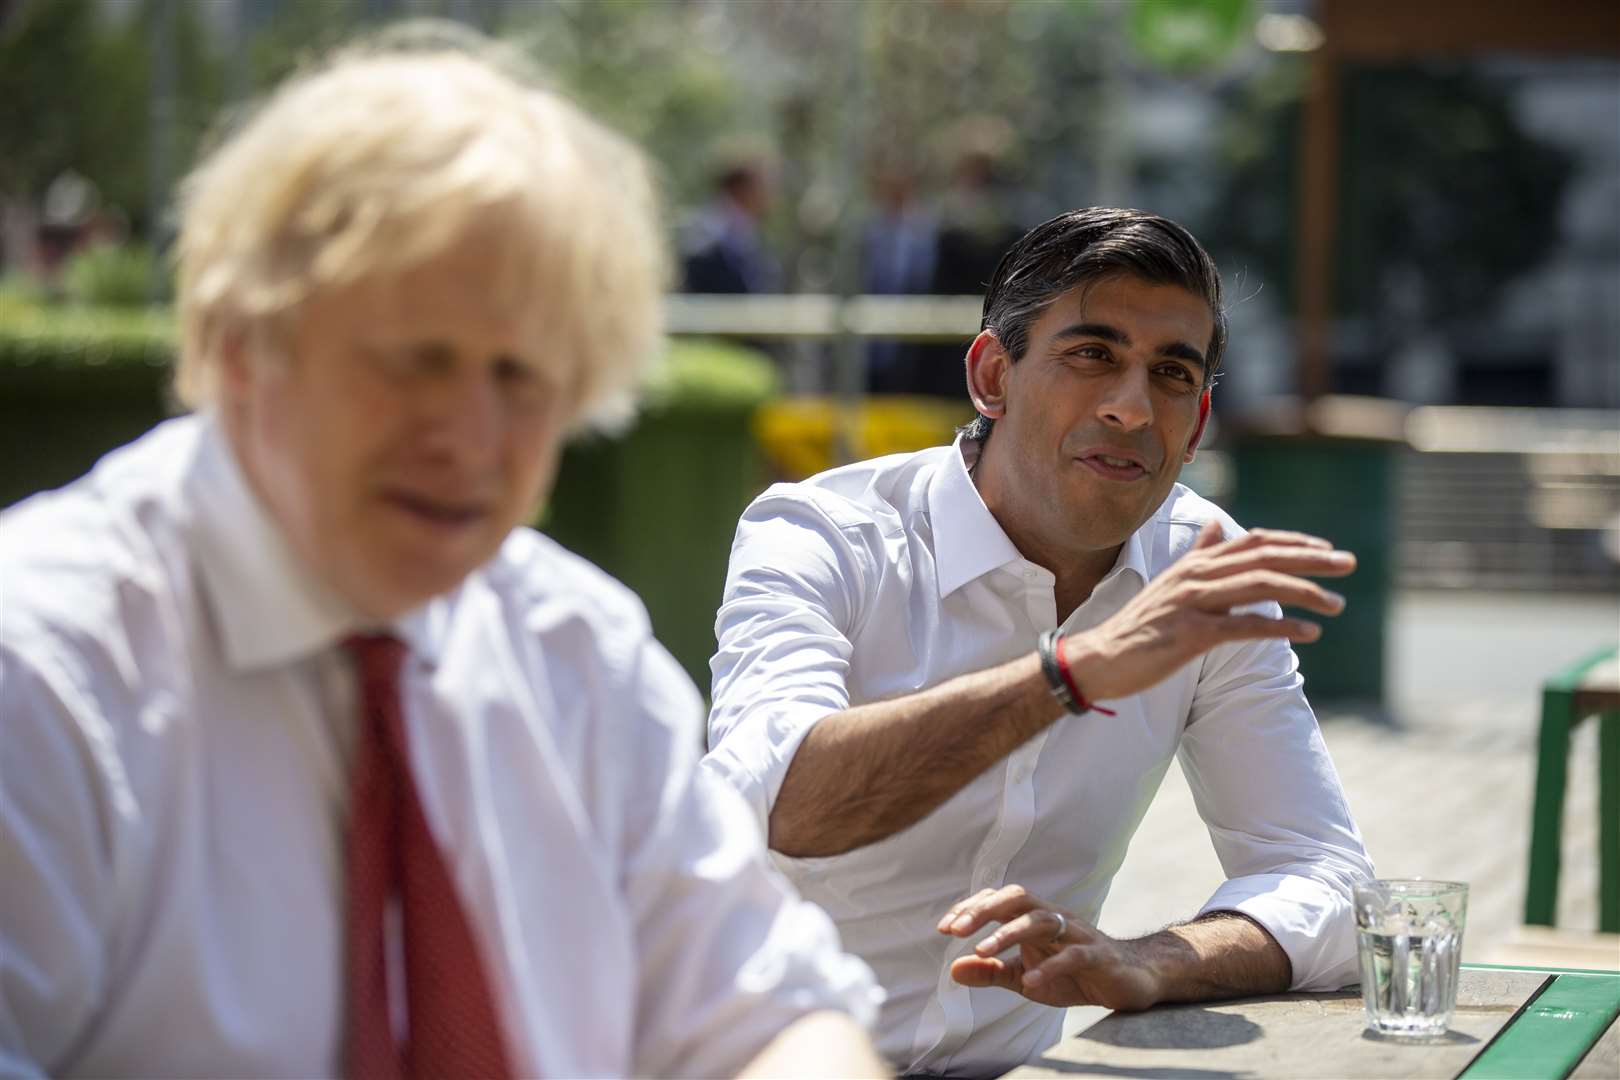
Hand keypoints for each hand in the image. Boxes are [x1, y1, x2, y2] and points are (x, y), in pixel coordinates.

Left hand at [937, 885, 1159, 1010]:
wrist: (1130, 982)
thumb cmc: (1074, 975)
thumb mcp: (1025, 978)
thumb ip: (991, 972)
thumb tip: (953, 968)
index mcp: (1035, 920)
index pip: (998, 901)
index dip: (970, 909)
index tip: (943, 927)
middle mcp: (1055, 919)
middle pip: (1016, 898)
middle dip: (983, 910)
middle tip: (954, 930)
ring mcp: (1078, 934)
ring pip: (1041, 920)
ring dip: (1008, 933)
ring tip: (981, 951)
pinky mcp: (1098, 956)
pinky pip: (1073, 955)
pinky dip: (1050, 967)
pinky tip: (1029, 982)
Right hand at [1062, 522, 1354, 703]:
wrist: (1099, 658)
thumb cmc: (1139, 625)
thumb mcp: (1169, 582)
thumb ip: (1197, 554)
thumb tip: (1216, 525)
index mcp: (1195, 563)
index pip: (1253, 542)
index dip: (1293, 542)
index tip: (1325, 548)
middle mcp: (1196, 575)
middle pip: (1264, 557)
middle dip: (1311, 559)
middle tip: (1348, 564)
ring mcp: (1193, 603)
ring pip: (1259, 585)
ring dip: (1304, 592)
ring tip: (1336, 604)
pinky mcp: (1191, 634)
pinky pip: (1244, 626)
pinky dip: (1279, 627)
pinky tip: (1308, 633)